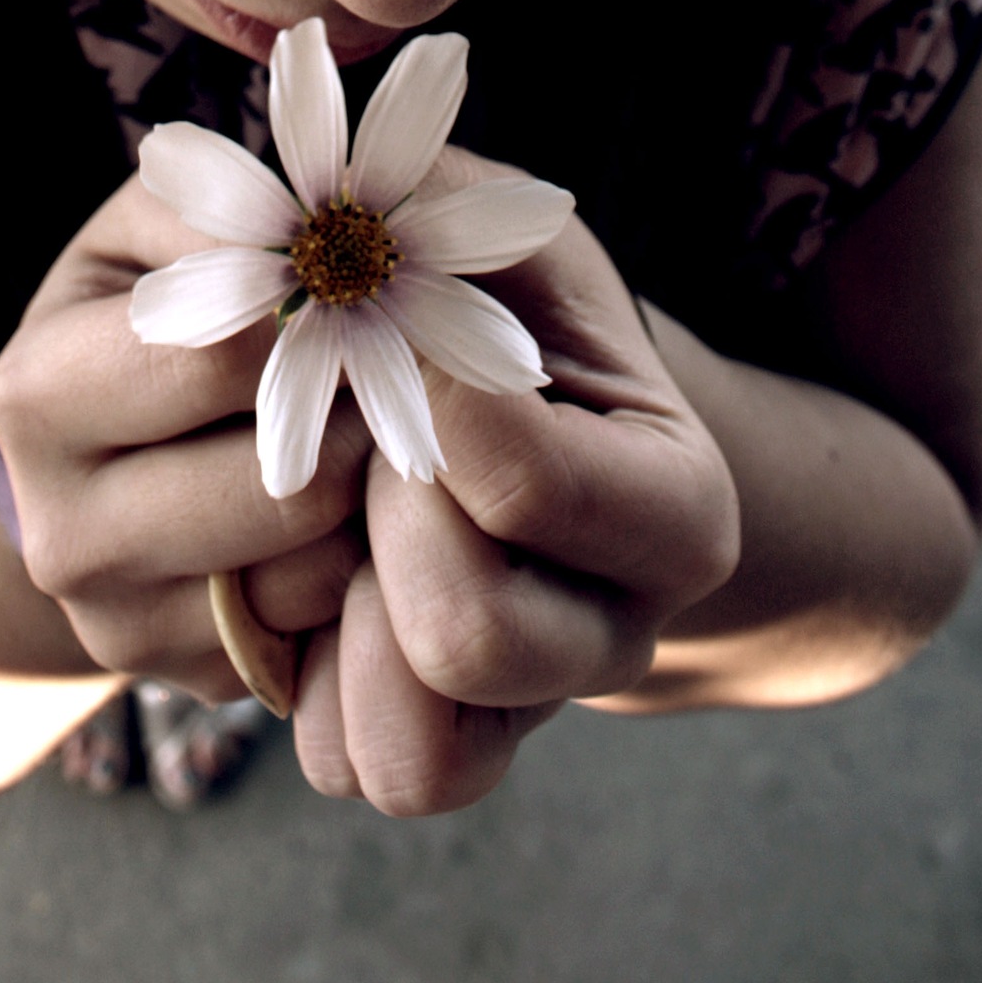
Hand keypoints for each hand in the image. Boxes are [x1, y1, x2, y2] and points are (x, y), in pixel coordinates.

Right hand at [0, 171, 368, 702]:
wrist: (87, 454)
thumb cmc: (140, 308)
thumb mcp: (155, 230)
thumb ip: (229, 214)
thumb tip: (336, 239)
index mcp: (41, 397)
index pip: (221, 358)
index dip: (325, 317)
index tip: (378, 286)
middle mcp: (65, 536)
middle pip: (286, 485)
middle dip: (367, 417)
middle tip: (407, 365)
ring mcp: (129, 628)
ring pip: (321, 564)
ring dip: (377, 492)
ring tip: (381, 425)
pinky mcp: (202, 681)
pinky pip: (331, 624)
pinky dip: (369, 559)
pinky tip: (358, 499)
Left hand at [292, 150, 740, 813]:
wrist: (509, 392)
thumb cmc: (491, 291)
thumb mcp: (487, 221)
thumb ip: (419, 213)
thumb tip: (307, 248)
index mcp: (676, 501)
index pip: (519, 478)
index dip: (418, 396)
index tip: (392, 326)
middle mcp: (623, 633)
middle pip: (464, 633)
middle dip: (372, 513)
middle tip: (356, 427)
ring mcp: (528, 708)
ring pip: (406, 755)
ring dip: (331, 616)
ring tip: (329, 512)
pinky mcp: (437, 747)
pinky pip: (349, 769)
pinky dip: (305, 680)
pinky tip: (306, 571)